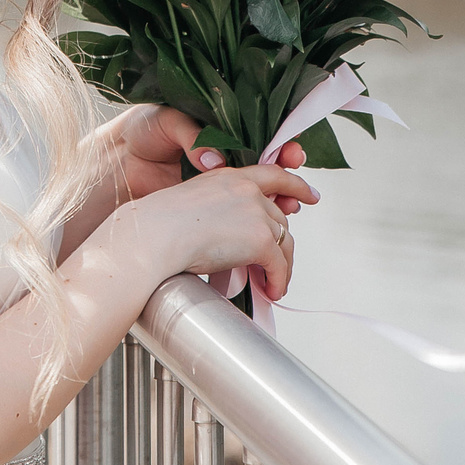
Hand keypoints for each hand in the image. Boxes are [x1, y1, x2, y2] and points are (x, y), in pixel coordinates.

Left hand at [115, 105, 312, 213]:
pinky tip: (267, 233)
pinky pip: (241, 225)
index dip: (285, 150)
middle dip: (292, 185)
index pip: (266, 144)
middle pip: (273, 178)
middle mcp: (229, 166)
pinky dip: (257, 232)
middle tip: (302, 192)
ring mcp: (222, 194)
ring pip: (263, 204)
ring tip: (290, 211)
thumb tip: (214, 160)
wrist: (118, 162)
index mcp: (226, 138)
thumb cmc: (143, 132)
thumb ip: (194, 136)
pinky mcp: (210, 215)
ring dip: (281, 210)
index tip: (294, 154)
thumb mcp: (169, 121)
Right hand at [118, 163, 315, 299]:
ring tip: (272, 282)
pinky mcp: (260, 240)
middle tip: (280, 260)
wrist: (156, 236)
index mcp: (229, 176)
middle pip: (280, 216)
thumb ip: (218, 210)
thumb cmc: (161, 225)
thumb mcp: (193, 203)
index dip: (295, 185)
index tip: (308, 195)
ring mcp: (256, 213)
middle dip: (283, 240)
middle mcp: (247, 190)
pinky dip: (278, 280)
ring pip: (284, 242)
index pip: (273, 175)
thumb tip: (228, 235)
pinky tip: (270, 290)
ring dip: (282, 265)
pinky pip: (279, 265)